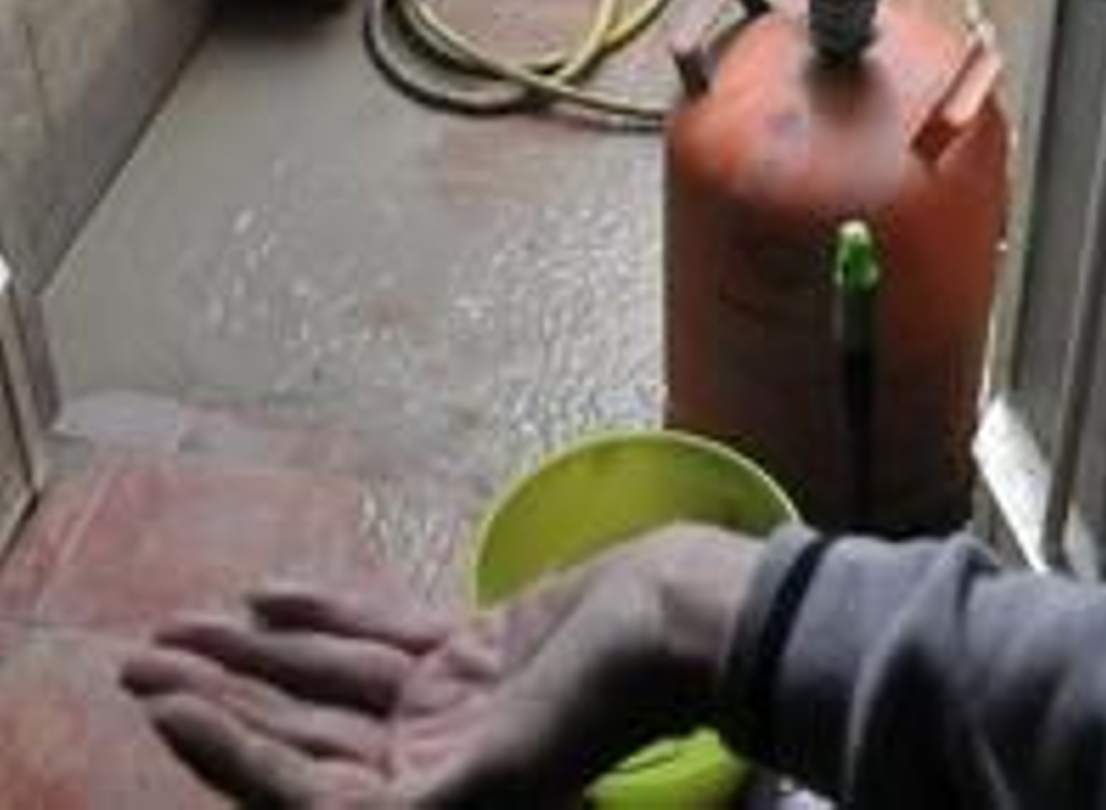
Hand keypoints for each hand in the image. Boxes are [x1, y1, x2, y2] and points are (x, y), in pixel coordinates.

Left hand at [121, 522, 762, 806]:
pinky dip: (324, 618)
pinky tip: (269, 597)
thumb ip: (428, 801)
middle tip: (138, 658)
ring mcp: (450, 710)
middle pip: (299, 738)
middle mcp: (432, 770)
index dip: (227, 753)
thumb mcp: (510, 767)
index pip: (303, 790)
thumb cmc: (607, 697)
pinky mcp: (474, 654)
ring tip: (180, 626)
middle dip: (218, 701)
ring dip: (254, 658)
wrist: (685, 620)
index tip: (165, 706)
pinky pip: (379, 638)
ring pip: (327, 686)